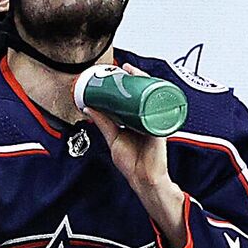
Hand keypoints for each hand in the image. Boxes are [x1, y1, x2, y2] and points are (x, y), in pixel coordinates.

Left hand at [81, 64, 185, 247]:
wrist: (144, 179)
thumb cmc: (132, 162)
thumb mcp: (113, 138)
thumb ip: (102, 123)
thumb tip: (87, 106)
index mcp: (136, 120)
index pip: (134, 97)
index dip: (128, 84)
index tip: (118, 71)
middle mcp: (147, 118)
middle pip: (145, 94)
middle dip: (137, 78)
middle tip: (125, 68)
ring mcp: (155, 122)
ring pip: (153, 97)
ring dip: (145, 83)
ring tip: (134, 73)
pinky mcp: (160, 128)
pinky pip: (160, 110)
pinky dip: (157, 98)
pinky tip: (151, 88)